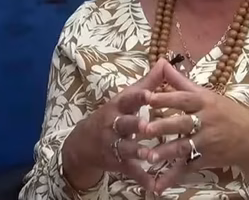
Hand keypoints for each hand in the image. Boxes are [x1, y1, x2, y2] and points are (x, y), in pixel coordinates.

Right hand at [63, 58, 173, 191]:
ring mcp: (113, 145)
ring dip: (138, 152)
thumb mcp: (126, 98)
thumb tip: (165, 62)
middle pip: (123, 124)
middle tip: (146, 126)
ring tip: (151, 156)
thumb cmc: (113, 115)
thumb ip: (147, 82)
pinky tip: (155, 186)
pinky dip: (142, 179)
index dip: (138, 97)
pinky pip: (130, 171)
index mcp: (117, 107)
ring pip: (125, 148)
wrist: (84, 143)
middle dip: (134, 125)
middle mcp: (113, 125)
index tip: (149, 94)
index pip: (127, 100)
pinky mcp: (117, 163)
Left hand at [142, 64, 248, 193]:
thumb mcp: (207, 94)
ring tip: (148, 156)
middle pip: (182, 123)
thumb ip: (182, 81)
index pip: (184, 98)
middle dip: (163, 126)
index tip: (147, 97)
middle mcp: (206, 121)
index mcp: (205, 102)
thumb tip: (162, 62)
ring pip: (184, 147)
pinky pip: (187, 168)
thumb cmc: (227, 113)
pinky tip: (157, 186)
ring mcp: (207, 142)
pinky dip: (172, 178)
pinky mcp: (207, 159)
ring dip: (166, 152)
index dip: (165, 97)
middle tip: (143, 128)